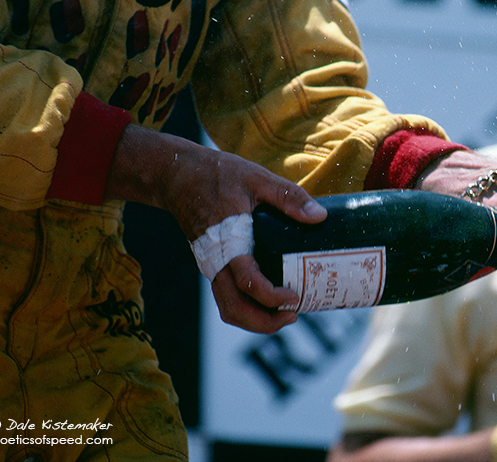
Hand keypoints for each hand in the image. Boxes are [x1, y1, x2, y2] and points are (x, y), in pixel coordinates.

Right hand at [105, 124, 326, 332]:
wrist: (177, 176)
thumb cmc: (217, 174)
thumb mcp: (256, 178)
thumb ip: (288, 197)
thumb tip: (319, 217)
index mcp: (228, 241)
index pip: (248, 283)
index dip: (272, 297)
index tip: (294, 296)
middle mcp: (215, 261)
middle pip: (234, 309)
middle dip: (264, 322)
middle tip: (293, 315)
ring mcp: (211, 265)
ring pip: (228, 308)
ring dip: (255, 320)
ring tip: (284, 314)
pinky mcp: (212, 264)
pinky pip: (225, 297)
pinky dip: (246, 307)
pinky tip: (268, 299)